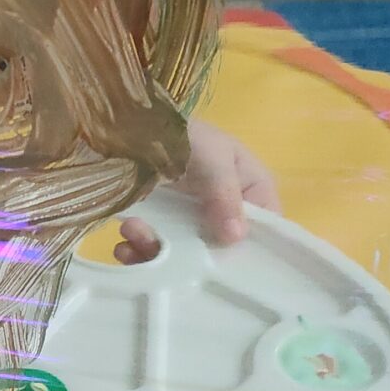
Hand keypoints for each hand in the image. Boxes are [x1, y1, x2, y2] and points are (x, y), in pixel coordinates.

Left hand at [116, 122, 278, 261]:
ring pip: (184, 257)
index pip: (266, 230)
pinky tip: (123, 246)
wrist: (135, 123)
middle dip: (192, 260)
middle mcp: (225, 212)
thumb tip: (236, 237)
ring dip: (157, 252)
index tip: (224, 267)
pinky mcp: (161, 225)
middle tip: (164, 252)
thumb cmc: (187, 136)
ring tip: (133, 232)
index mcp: (252, 191)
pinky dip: (139, 253)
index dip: (251, 253)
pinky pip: (156, 251)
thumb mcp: (214, 160)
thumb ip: (226, 197)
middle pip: (220, 252)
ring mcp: (190, 221)